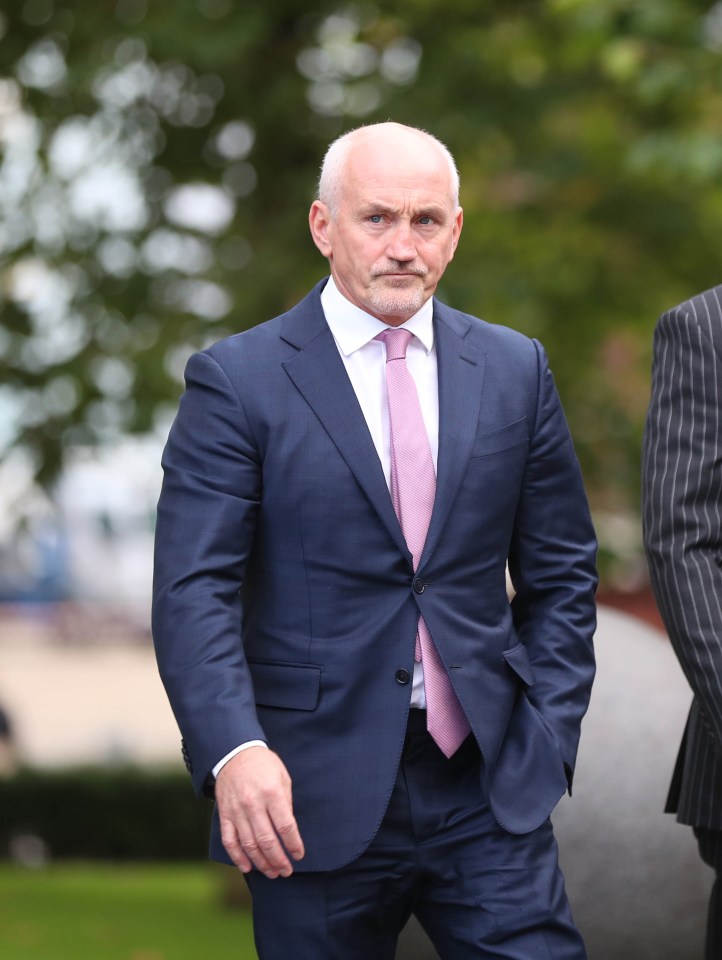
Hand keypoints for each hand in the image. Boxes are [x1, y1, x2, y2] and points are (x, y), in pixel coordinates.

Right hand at [215, 746, 304, 877]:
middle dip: (278, 860)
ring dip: (261, 863)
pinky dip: (237, 857)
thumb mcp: (282, 776)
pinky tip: (247, 867)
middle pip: (267, 840)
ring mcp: (236, 811)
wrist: (234, 753)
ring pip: (249, 845)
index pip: (285, 826)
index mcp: (271, 793)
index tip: (299, 855)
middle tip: (286, 871)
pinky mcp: (224, 814)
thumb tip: (289, 829)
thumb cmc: (263, 764)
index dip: (293, 844)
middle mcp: (253, 804)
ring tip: (272, 872)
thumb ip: (286, 802)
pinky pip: (230, 841)